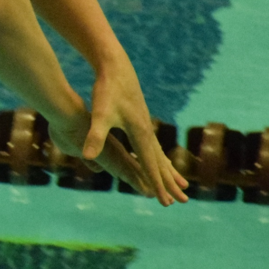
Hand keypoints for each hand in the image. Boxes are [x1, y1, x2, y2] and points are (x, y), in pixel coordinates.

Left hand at [70, 59, 189, 205]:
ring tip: (181, 184)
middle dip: (169, 182)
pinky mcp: (140, 119)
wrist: (115, 67)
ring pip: (159, 153)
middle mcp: (147, 131)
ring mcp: (146, 125)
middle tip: (182, 201)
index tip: (165, 202)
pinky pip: (153, 145)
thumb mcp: (99, 114)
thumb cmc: (106, 90)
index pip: (150, 165)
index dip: (157, 184)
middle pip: (160, 162)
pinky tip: (161, 160)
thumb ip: (94, 136)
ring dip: (169, 170)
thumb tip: (87, 156)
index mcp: (141, 133)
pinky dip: (159, 157)